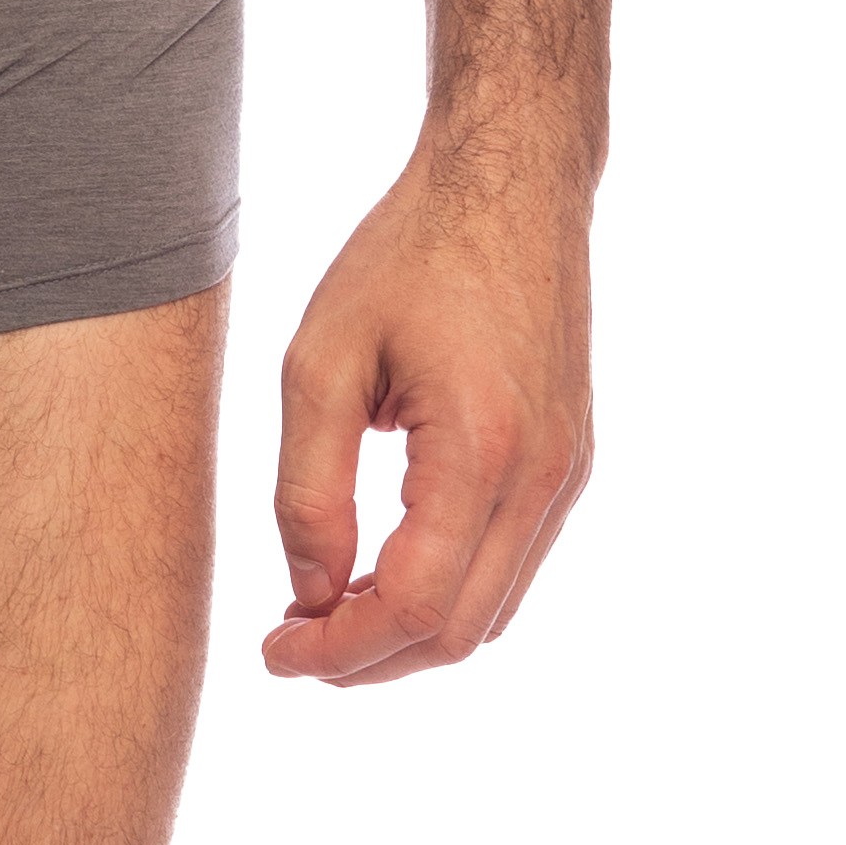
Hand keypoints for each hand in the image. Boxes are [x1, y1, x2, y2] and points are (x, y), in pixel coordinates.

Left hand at [263, 149, 594, 684]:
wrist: (510, 184)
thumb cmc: (408, 255)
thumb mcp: (320, 361)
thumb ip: (308, 488)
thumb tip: (311, 595)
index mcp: (480, 448)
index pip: (416, 605)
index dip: (340, 651)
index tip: (275, 652)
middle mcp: (543, 475)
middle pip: (460, 632)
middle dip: (370, 660)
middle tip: (291, 646)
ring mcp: (568, 474)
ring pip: (494, 613)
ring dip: (409, 634)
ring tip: (325, 613)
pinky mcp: (570, 464)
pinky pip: (511, 568)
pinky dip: (447, 595)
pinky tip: (380, 572)